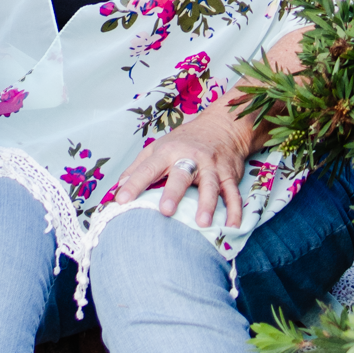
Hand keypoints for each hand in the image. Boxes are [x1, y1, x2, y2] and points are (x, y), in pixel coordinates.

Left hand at [112, 95, 259, 230]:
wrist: (221, 126)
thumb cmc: (184, 141)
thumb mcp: (157, 148)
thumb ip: (138, 168)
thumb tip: (118, 188)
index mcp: (168, 152)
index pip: (148, 168)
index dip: (134, 183)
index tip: (121, 200)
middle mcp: (190, 157)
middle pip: (181, 174)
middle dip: (174, 192)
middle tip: (166, 211)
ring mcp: (212, 166)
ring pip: (211, 185)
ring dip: (207, 204)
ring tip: (202, 223)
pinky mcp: (229, 174)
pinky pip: (234, 193)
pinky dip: (235, 210)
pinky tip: (232, 226)